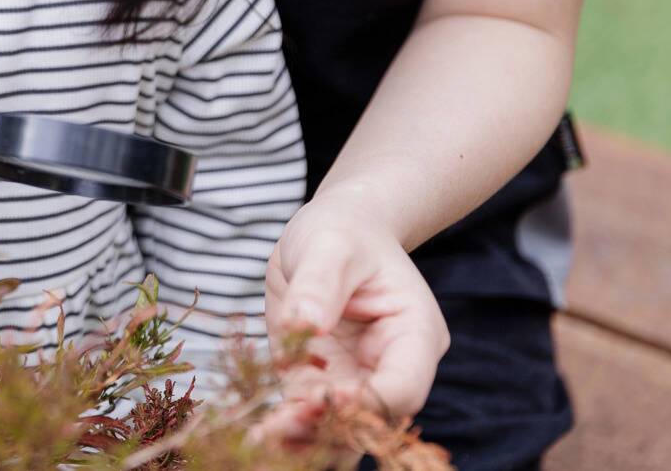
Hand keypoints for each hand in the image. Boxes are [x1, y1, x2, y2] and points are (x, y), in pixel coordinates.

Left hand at [257, 193, 449, 443]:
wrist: (334, 231)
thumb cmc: (343, 232)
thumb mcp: (330, 246)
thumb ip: (319, 284)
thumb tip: (304, 324)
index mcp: (414, 334)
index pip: (401, 387)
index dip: (364, 401)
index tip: (321, 396)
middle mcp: (391, 367)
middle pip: (370, 419)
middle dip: (329, 430)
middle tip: (279, 429)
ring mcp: (356, 378)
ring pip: (341, 430)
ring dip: (306, 440)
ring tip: (263, 440)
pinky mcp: (321, 380)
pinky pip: (309, 416)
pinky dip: (286, 428)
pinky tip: (255, 434)